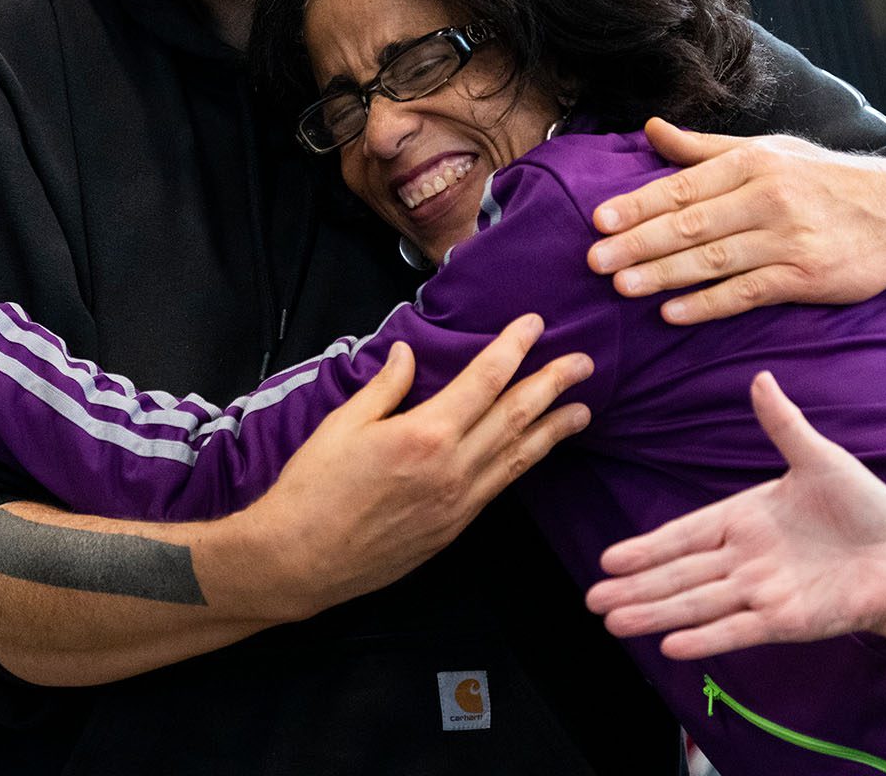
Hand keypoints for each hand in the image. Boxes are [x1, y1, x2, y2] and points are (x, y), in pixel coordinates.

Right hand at [250, 315, 592, 618]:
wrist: (301, 560)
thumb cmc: (313, 488)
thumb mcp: (342, 424)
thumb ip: (384, 386)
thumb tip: (408, 353)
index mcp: (424, 434)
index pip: (484, 381)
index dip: (513, 349)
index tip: (535, 324)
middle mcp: (452, 469)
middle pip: (515, 417)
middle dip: (552, 386)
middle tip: (585, 363)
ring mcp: (458, 503)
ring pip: (518, 457)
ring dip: (553, 430)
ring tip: (584, 410)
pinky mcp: (454, 529)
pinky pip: (499, 486)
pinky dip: (523, 463)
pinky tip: (535, 452)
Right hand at [586, 371, 885, 658]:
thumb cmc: (865, 507)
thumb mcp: (819, 458)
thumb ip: (783, 424)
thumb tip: (760, 378)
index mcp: (744, 520)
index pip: (684, 535)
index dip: (647, 548)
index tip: (608, 558)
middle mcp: (744, 560)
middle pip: (679, 575)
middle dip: (635, 586)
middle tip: (591, 599)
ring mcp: (761, 592)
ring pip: (697, 604)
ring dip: (655, 613)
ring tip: (613, 622)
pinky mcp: (785, 620)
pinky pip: (737, 629)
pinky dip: (704, 638)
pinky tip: (670, 645)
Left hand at [587, 119, 885, 323]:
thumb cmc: (823, 180)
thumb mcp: (769, 151)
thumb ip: (705, 149)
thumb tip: (650, 129)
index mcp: (753, 163)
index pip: (684, 185)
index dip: (639, 204)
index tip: (598, 220)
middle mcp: (769, 197)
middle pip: (692, 224)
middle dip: (638, 243)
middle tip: (593, 260)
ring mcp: (788, 238)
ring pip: (715, 260)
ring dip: (664, 274)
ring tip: (621, 287)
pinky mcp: (807, 276)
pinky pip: (749, 292)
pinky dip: (709, 303)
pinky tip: (674, 313)